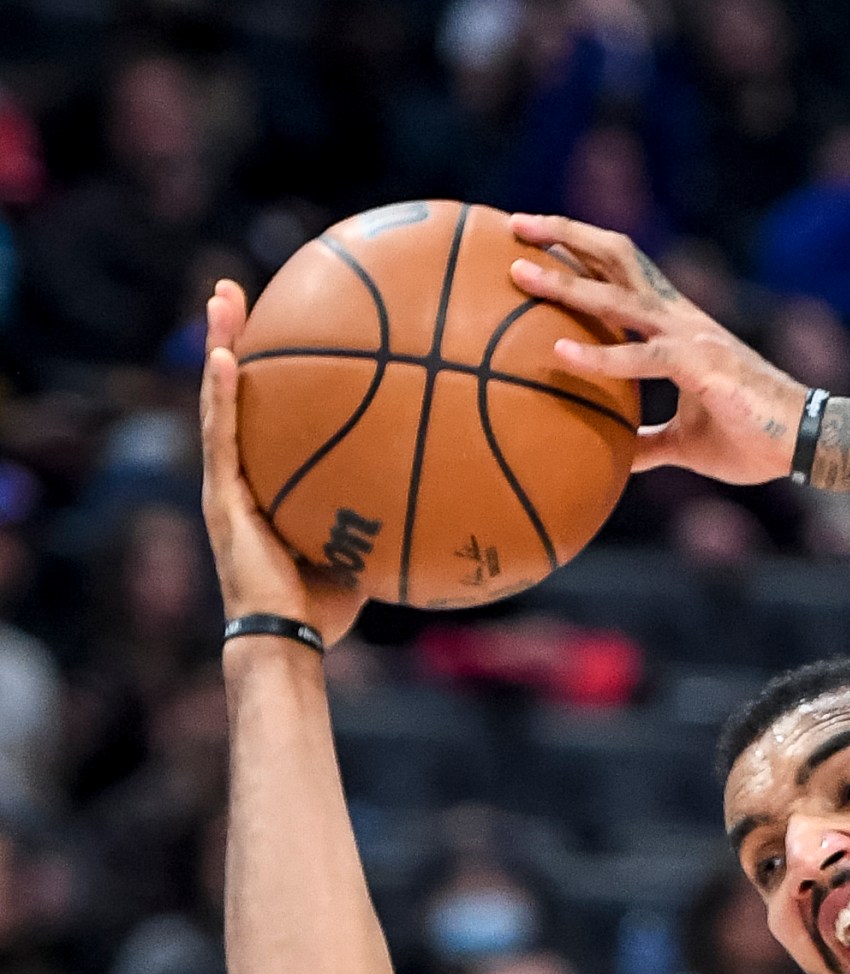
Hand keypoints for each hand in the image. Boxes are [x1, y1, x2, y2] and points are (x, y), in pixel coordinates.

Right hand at [199, 281, 364, 646]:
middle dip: (238, 337)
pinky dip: (222, 394)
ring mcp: (226, 479)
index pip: (274, 409)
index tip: (292, 318)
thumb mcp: (372, 538)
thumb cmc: (334, 601)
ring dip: (220, 345)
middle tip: (240, 288)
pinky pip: (222, 436)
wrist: (290, 637)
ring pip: (220, 399)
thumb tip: (458, 481)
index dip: (275, 365)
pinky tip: (227, 356)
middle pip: (240, 389)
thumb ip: (395, 503)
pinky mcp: (220, 496)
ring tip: (223, 297)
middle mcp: (243, 470)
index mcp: (272, 475)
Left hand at [507, 214, 807, 485]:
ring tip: (518, 274)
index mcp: (678, 326)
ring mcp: (692, 337)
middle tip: (512, 227)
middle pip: (616, 256)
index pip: (622, 271)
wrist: (810, 444)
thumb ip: (648, 441)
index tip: (533, 240)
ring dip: (566, 283)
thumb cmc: (755, 439)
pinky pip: (642, 357)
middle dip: (565, 236)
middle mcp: (681, 318)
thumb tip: (615, 456)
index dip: (580, 249)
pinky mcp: (702, 366)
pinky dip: (599, 354)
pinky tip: (558, 352)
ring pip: (619, 297)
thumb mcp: (687, 443)